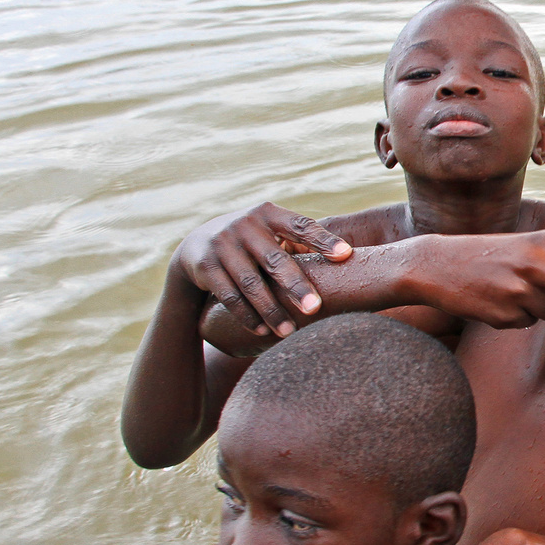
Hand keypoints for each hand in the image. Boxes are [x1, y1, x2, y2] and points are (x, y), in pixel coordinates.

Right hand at [172, 202, 351, 337]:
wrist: (195, 245)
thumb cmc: (251, 242)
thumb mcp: (269, 233)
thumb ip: (298, 242)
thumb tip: (350, 263)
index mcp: (268, 214)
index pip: (300, 225)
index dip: (323, 240)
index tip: (346, 255)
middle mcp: (244, 226)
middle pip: (275, 259)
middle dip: (295, 285)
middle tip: (315, 307)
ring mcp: (222, 245)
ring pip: (251, 283)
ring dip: (271, 309)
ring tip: (289, 331)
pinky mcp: (206, 266)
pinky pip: (229, 296)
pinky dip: (247, 315)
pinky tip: (262, 331)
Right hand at [405, 198, 544, 336]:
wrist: (432, 266)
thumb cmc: (486, 259)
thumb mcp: (523, 258)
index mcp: (543, 242)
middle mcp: (537, 265)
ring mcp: (521, 292)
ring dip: (536, 308)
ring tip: (505, 288)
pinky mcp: (505, 314)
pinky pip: (527, 324)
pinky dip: (515, 317)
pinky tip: (492, 301)